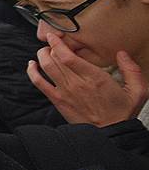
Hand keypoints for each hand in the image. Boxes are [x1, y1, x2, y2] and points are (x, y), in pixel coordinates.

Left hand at [28, 34, 148, 126]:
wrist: (110, 134)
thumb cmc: (122, 112)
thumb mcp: (137, 91)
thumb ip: (131, 70)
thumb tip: (122, 53)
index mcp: (95, 78)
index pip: (68, 56)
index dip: (58, 44)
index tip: (55, 36)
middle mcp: (77, 83)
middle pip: (54, 59)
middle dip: (49, 47)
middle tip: (51, 43)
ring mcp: (65, 92)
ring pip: (46, 68)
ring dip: (41, 56)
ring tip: (44, 51)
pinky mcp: (58, 101)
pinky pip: (39, 83)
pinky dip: (32, 72)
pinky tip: (32, 65)